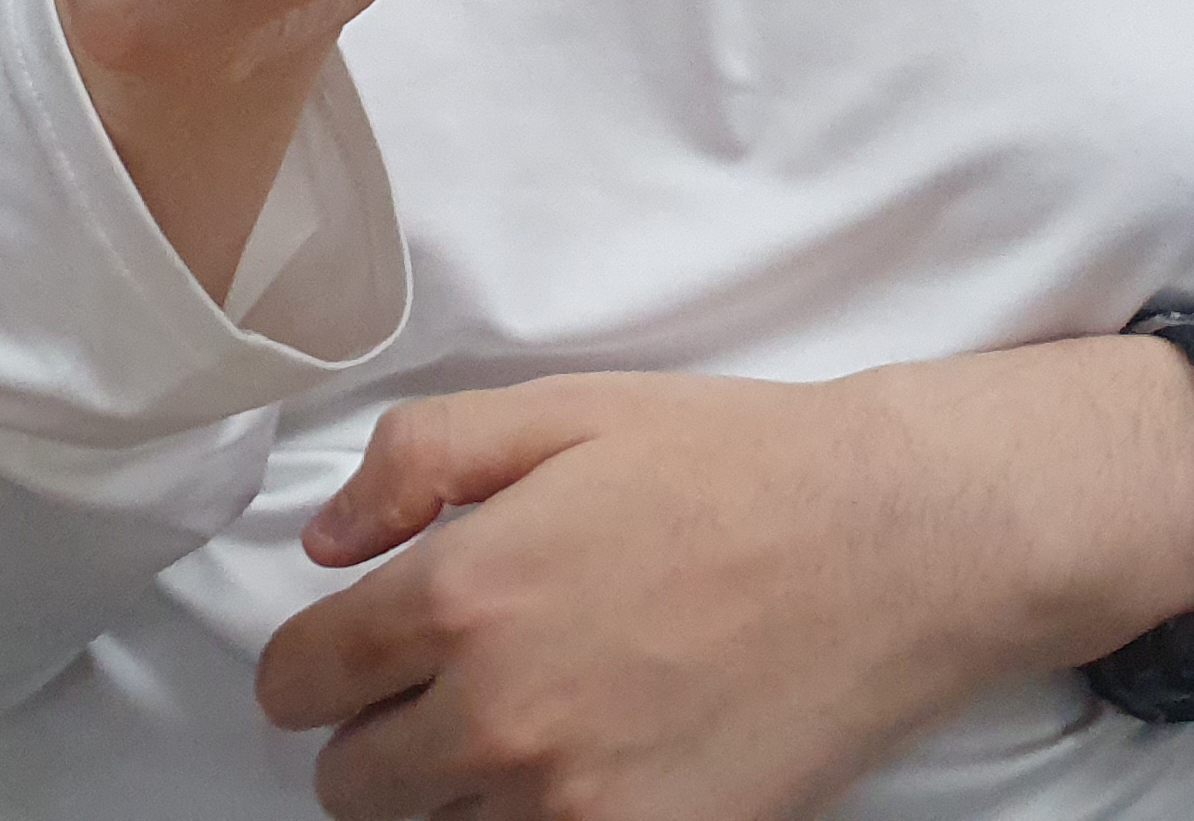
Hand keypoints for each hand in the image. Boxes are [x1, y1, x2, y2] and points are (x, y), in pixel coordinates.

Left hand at [256, 341, 1193, 818]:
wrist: (894, 545)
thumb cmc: (734, 466)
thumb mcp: (563, 411)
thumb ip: (416, 461)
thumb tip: (324, 543)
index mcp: (459, 595)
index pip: (299, 682)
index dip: (318, 663)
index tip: (358, 652)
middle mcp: (495, 716)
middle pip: (349, 784)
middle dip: (380, 733)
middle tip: (450, 685)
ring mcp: (569, 805)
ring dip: (452, 791)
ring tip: (529, 723)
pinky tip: (585, 767)